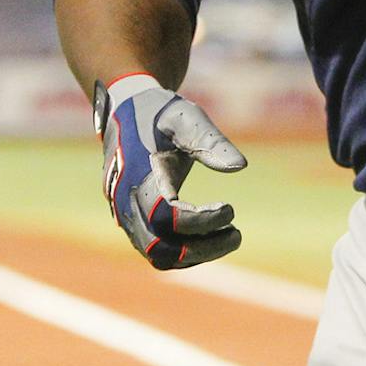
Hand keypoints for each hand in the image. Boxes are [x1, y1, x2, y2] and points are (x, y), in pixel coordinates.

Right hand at [96, 78, 246, 269]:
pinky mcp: (132, 220)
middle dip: (202, 248)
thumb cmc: (159, 113)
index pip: (165, 214)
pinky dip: (184, 251)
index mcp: (137, 175)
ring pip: (157, 254)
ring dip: (195, 254)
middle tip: (237, 234)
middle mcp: (125, 201)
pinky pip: (155, 249)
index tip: (231, 210)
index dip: (201, 220)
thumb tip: (239, 166)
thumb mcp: (186, 117)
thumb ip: (210, 141)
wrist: (125, 111)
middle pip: (159, 247)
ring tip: (230, 236)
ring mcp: (125, 214)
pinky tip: (212, 237)